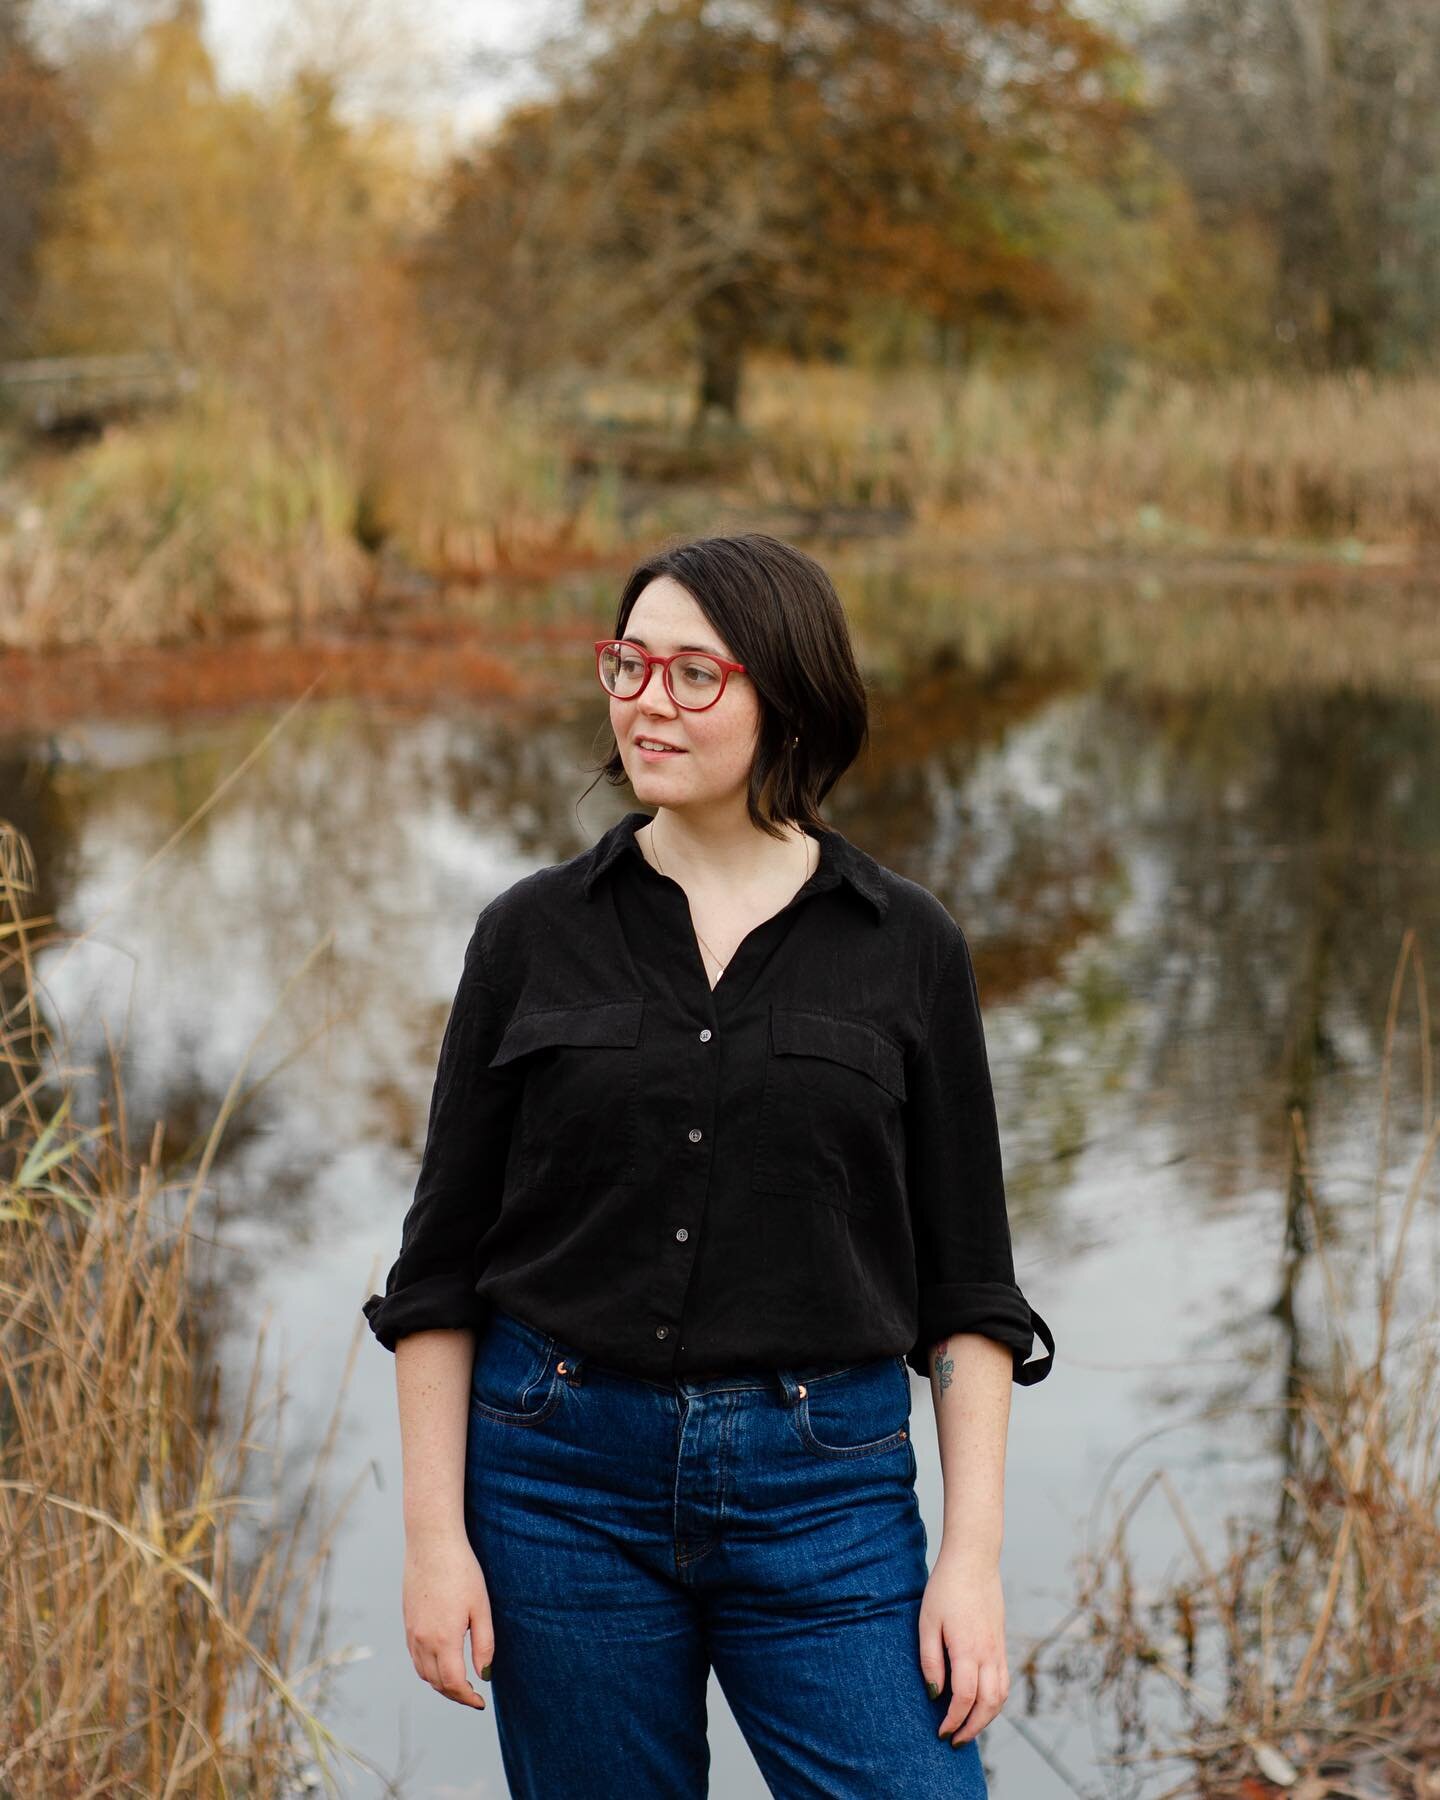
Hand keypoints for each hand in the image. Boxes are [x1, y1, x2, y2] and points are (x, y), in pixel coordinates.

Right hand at [403, 1529, 493, 1709]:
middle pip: (437, 1683)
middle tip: (473, 1695)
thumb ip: (484, 1644)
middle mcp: (423, 1641)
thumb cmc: (461, 1570)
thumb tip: (484, 1675)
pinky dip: (428, 1668)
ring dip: (440, 1683)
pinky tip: (442, 1661)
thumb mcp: (481, 1607)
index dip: (468, 1698)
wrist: (431, 1542)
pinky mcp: (407, 1622)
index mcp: (444, 1639)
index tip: (481, 1702)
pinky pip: (415, 1657)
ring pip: (423, 1672)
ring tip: (459, 1682)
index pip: (454, 1684)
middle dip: (455, 1694)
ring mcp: (411, 1632)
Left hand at [918, 1545, 1008, 1746]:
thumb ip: (930, 1660)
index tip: (941, 1732)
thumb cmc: (945, 1588)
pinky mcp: (1001, 1643)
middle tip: (955, 1740)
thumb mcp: (927, 1621)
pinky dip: (996, 1701)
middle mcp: (988, 1654)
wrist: (974, 1560)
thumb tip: (934, 1693)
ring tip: (968, 1728)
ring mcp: (998, 1649)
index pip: (964, 1699)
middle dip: (972, 1728)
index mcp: (968, 1650)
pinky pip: (1004, 1681)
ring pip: (1001, 1696)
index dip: (953, 1721)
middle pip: (988, 1705)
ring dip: (987, 1718)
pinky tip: (981, 1703)